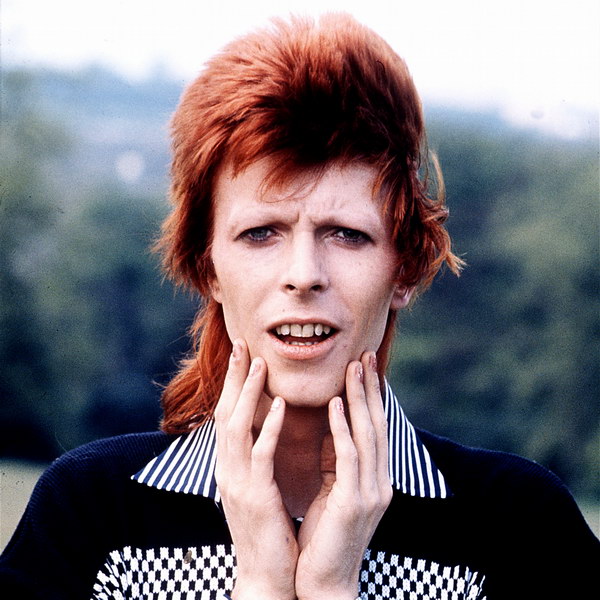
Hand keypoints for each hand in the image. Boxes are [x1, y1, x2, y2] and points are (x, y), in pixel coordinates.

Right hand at [214, 339, 297, 599]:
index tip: (242, 354)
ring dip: (248, 392)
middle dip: (232, 377)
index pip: (227, 414)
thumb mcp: (257, 488)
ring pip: (238, 427)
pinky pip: (261, 454)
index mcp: (230, 466)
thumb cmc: (267, 530)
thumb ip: (256, 459)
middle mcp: (227, 469)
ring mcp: (237, 482)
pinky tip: (282, 405)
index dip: (233, 383)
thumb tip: (264, 431)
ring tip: (259, 363)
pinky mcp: (256, 495)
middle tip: (241, 343)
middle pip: (225, 411)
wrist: (266, 575)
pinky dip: (270, 426)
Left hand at [295, 352, 392, 599]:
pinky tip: (337, 404)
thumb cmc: (325, 536)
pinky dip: (344, 428)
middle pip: (376, 425)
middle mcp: (379, 481)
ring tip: (355, 367)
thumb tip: (333, 426)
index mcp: (374, 479)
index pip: (374, 429)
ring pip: (367, 434)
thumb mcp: (333, 491)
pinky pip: (349, 456)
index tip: (365, 367)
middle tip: (366, 355)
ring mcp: (371, 492)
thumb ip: (338, 461)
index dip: (371, 397)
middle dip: (371, 389)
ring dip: (361, 398)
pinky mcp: (355, 502)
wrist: (325, 582)